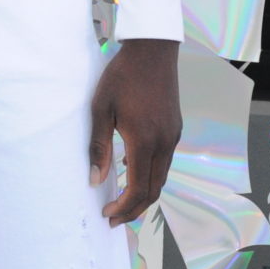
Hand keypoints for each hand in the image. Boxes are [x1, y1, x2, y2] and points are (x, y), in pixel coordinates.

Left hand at [87, 37, 181, 226]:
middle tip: (114, 216)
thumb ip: (98, 146)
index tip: (107, 214)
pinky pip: (164, 161)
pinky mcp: (174, 128)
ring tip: (122, 199)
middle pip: (153, 190)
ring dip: (143, 193)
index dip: (123, 208)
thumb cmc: (122, 77)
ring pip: (161, 177)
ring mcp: (172, 136)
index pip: (138, 189)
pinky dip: (150, 174)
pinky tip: (132, 169)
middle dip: (134, 209)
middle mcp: (164, 143)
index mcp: (145, 141)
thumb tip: (95, 180)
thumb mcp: (101, 109)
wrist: (152, 51)